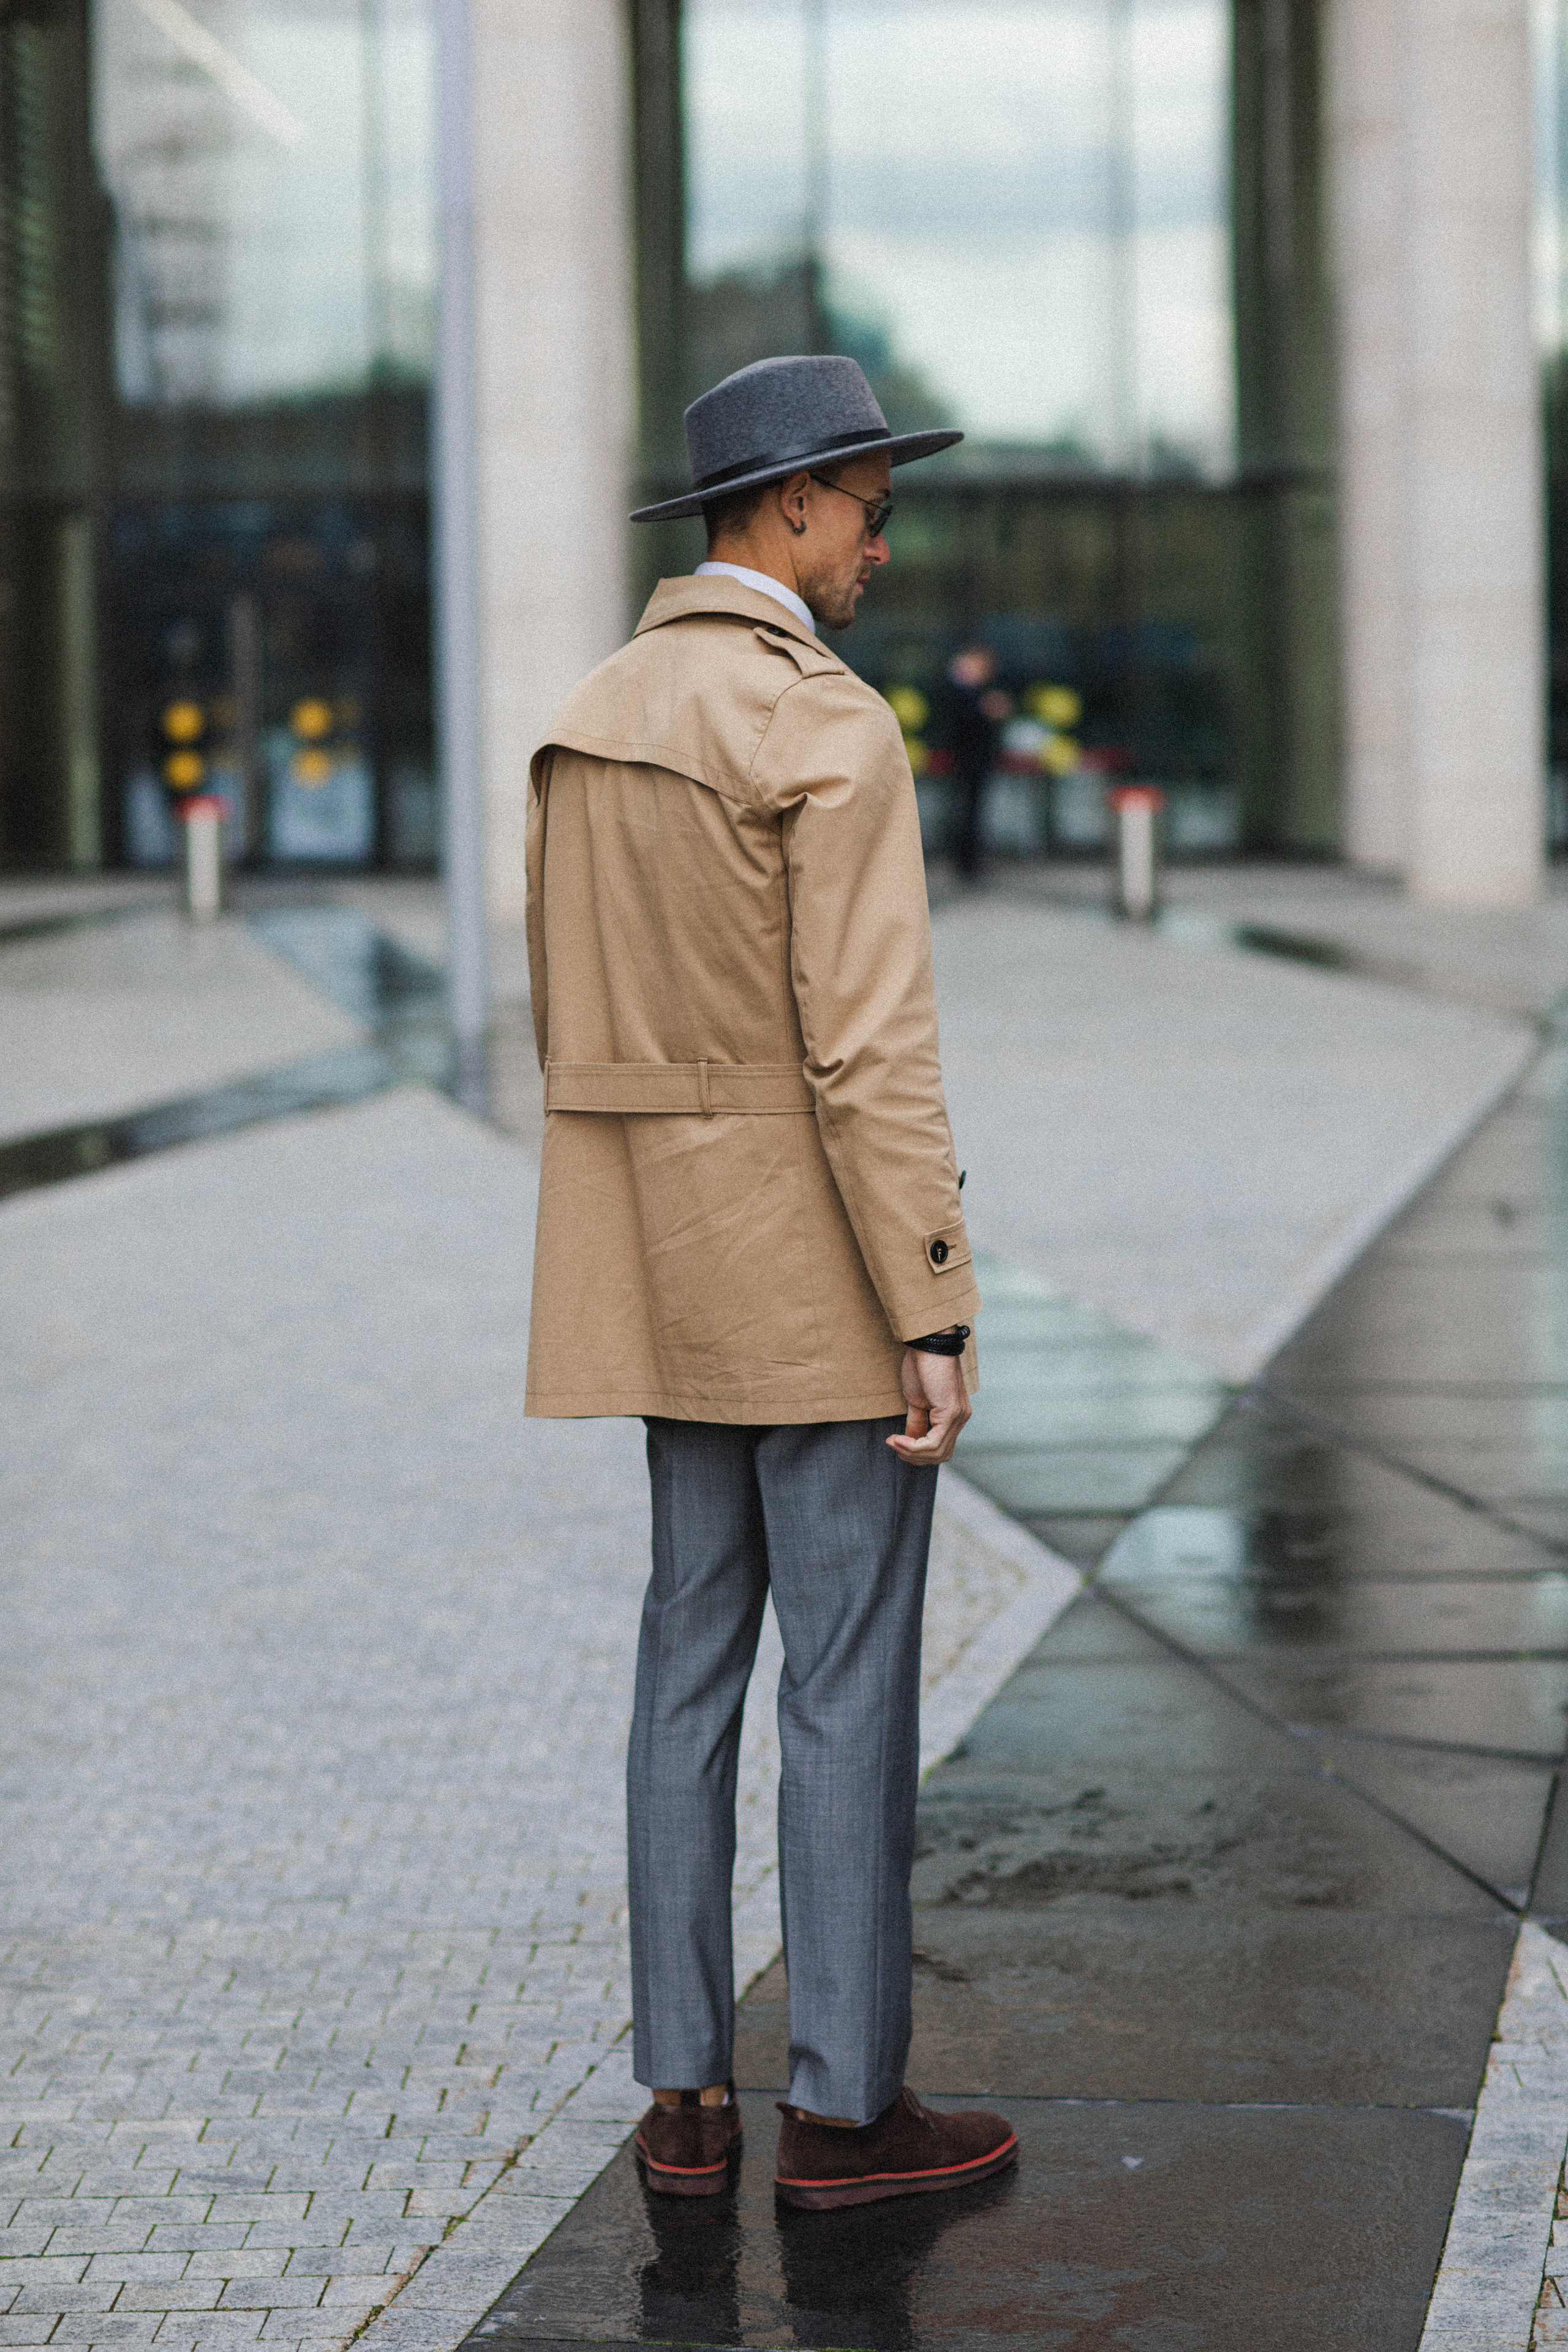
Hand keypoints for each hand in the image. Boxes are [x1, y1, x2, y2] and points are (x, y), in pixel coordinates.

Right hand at [887, 1340, 970, 1465]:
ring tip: (894, 1442)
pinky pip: (933, 1442)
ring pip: (937, 1452)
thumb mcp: (916, 1400)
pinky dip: (913, 1446)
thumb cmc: (922, 1365)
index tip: (897, 1445)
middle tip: (895, 1447)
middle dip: (914, 1457)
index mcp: (954, 1415)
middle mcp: (960, 1418)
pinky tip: (899, 1440)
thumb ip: (917, 1421)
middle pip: (940, 1455)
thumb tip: (910, 1439)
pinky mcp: (951, 1413)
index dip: (918, 1453)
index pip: (941, 1447)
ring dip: (911, 1453)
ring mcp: (958, 1416)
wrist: (928, 1343)